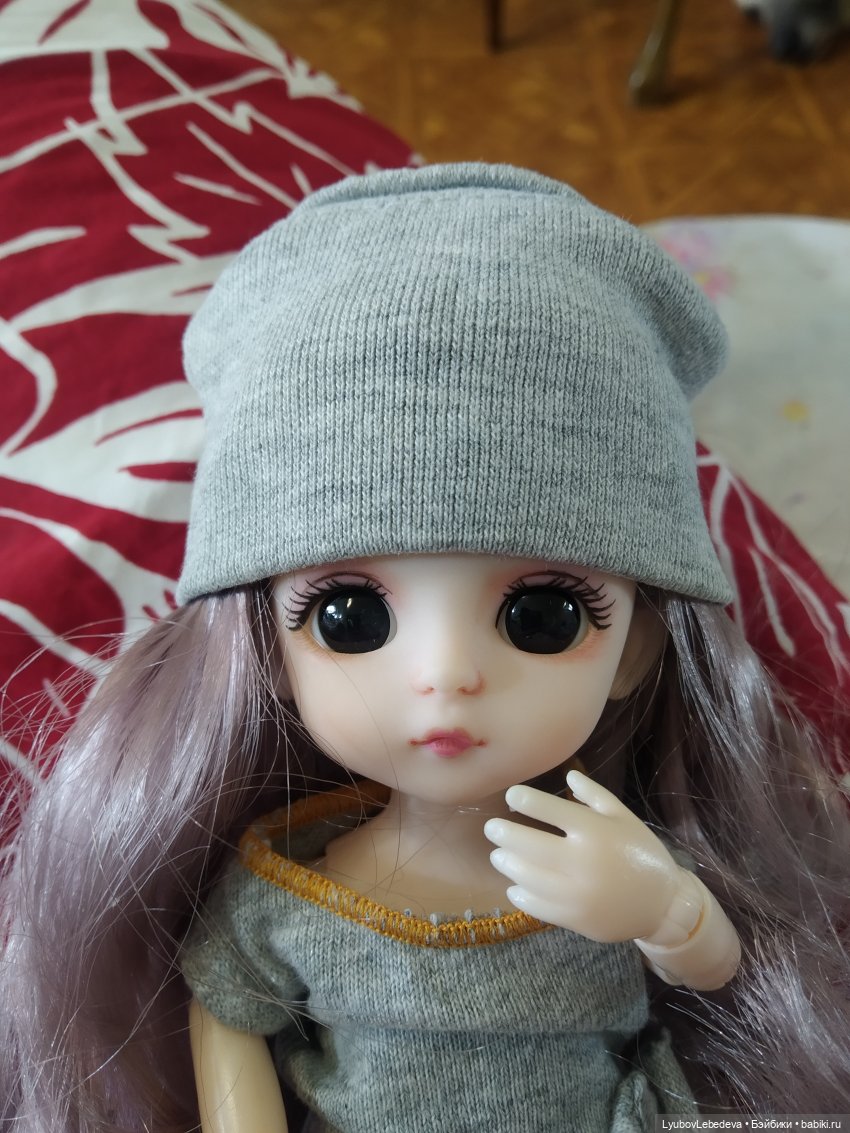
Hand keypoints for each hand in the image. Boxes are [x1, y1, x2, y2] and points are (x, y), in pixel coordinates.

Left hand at [483, 771, 681, 942]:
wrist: (662, 905)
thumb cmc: (641, 854)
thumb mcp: (624, 817)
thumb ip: (594, 795)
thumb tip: (568, 773)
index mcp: (593, 831)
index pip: (547, 809)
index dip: (523, 799)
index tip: (512, 796)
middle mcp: (581, 861)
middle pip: (527, 844)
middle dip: (503, 833)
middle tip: (492, 828)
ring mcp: (575, 892)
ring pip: (525, 875)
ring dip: (506, 863)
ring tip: (499, 855)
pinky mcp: (572, 918)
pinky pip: (535, 905)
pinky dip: (519, 894)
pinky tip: (515, 885)